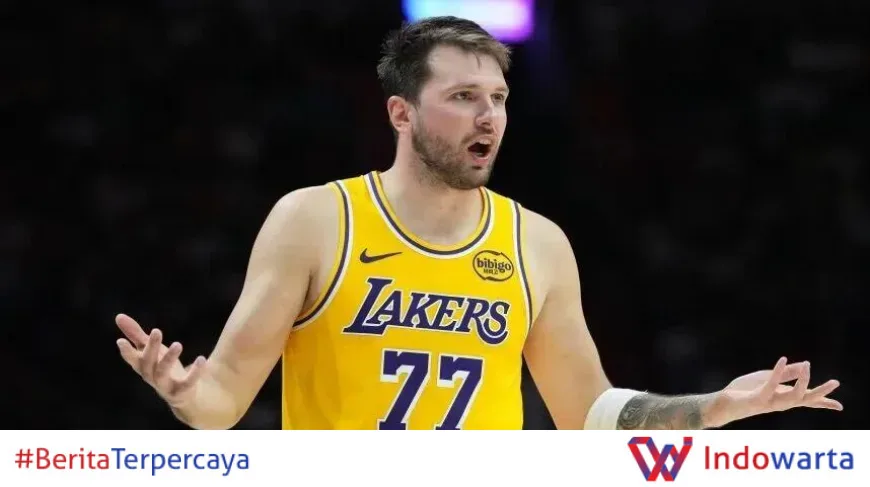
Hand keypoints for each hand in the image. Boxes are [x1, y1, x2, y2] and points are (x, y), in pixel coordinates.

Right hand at [115, 313, 206, 407]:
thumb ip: (135, 334)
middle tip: (156, 331)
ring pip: (163, 373)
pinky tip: (201, 359)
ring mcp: (166, 386)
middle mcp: (152, 376)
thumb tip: (118, 316)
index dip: (126, 351)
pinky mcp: (182, 392)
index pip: (132, 359)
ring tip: (177, 344)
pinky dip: (194, 372)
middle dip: (151, 347)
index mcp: (143, 365)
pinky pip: (188, 383)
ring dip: (169, 358)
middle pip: (148, 363)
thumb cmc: (163, 367)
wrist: (184, 396)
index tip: (120, 341)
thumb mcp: (151, 349)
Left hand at [712, 357, 841, 426]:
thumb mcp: (766, 378)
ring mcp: (769, 402)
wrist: (722, 403)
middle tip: (836, 382)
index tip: (840, 406)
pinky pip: (770, 385)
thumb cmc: (744, 391)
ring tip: (808, 365)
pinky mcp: (757, 398)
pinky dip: (778, 372)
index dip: (823, 403)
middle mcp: (779, 402)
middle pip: (805, 400)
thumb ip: (785, 374)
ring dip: (803, 381)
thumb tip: (804, 365)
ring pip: (793, 397)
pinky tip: (783, 359)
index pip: (806, 401)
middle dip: (821, 393)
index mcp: (782, 397)